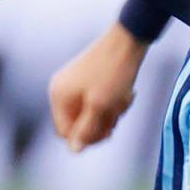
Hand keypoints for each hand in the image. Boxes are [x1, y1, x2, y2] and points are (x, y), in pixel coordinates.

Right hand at [47, 26, 146, 150]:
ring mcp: (74, 84)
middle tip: (118, 113)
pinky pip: (97, 101)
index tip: (110, 130)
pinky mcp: (88, 79)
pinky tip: (126, 92)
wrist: (129, 39)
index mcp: (59, 96)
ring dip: (110, 112)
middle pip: (78, 125)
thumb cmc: (113, 73)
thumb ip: (87, 130)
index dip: (88, 137)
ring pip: (91, 114)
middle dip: (100, 123)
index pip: (66, 133)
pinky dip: (112, 101)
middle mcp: (62, 90)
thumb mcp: (101, 107)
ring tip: (125, 98)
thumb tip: (74, 150)